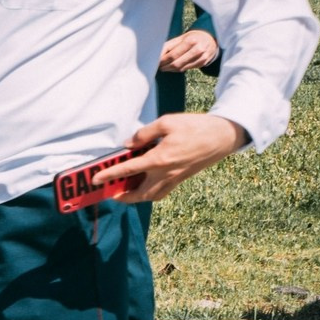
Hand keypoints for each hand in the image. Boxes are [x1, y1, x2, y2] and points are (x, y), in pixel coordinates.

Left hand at [98, 112, 249, 202]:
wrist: (223, 136)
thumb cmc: (195, 127)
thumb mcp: (167, 122)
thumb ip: (144, 134)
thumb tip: (128, 144)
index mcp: (160, 159)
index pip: (128, 170)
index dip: (110, 175)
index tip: (96, 179)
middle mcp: (166, 173)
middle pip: (139, 194)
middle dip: (122, 196)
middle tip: (109, 191)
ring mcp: (175, 178)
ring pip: (151, 196)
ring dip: (135, 197)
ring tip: (123, 191)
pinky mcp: (182, 178)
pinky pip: (162, 192)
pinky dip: (149, 193)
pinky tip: (143, 185)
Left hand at [158, 28, 219, 73]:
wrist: (211, 39)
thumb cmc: (192, 37)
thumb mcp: (181, 38)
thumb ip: (169, 45)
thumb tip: (157, 55)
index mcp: (191, 41)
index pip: (173, 55)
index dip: (162, 60)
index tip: (155, 62)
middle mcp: (198, 49)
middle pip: (177, 63)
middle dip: (165, 66)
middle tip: (158, 67)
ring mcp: (202, 57)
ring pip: (181, 68)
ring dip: (170, 69)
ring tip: (164, 67)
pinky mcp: (203, 63)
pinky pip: (187, 69)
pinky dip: (178, 69)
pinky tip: (173, 67)